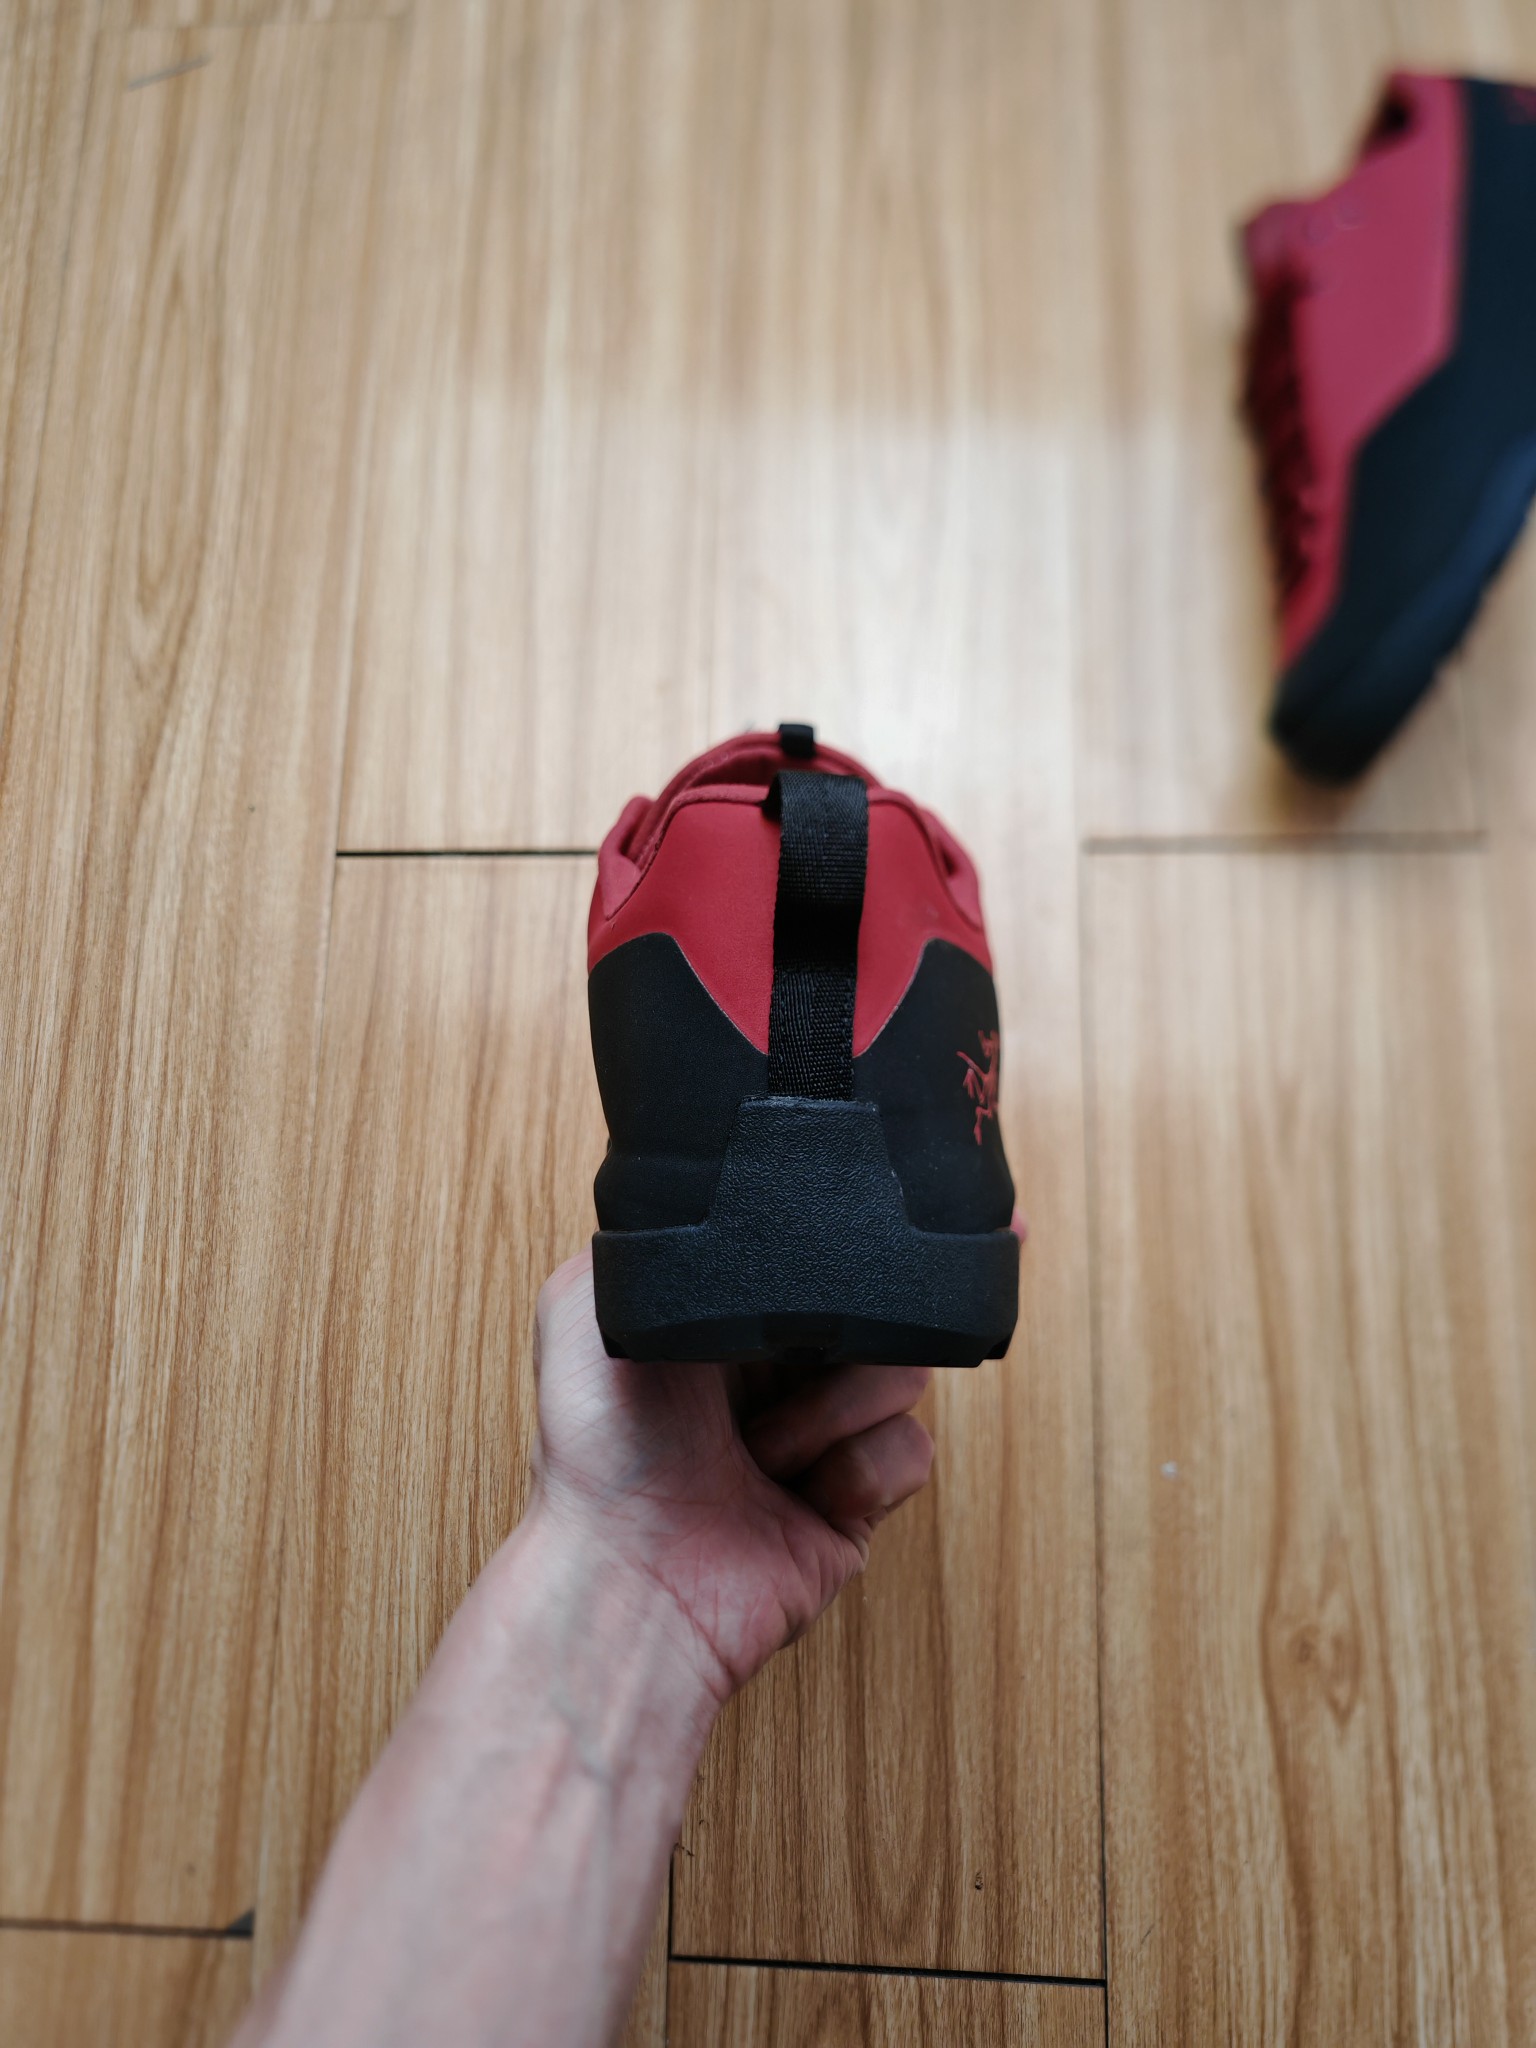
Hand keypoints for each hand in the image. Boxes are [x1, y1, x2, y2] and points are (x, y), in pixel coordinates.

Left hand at [528, 1250, 935, 1706]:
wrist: (626, 1572)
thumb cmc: (594, 1447)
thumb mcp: (585, 1300)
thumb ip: (648, 1228)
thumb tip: (701, 1178)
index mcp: (726, 1321)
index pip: (813, 1259)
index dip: (841, 1247)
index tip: (865, 1232)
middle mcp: (777, 1373)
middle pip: (874, 1309)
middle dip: (846, 1328)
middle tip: (790, 1355)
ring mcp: (824, 1436)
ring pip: (902, 1374)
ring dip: (831, 1408)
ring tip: (761, 1446)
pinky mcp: (857, 1502)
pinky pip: (910, 1451)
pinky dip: (857, 1469)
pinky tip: (798, 1488)